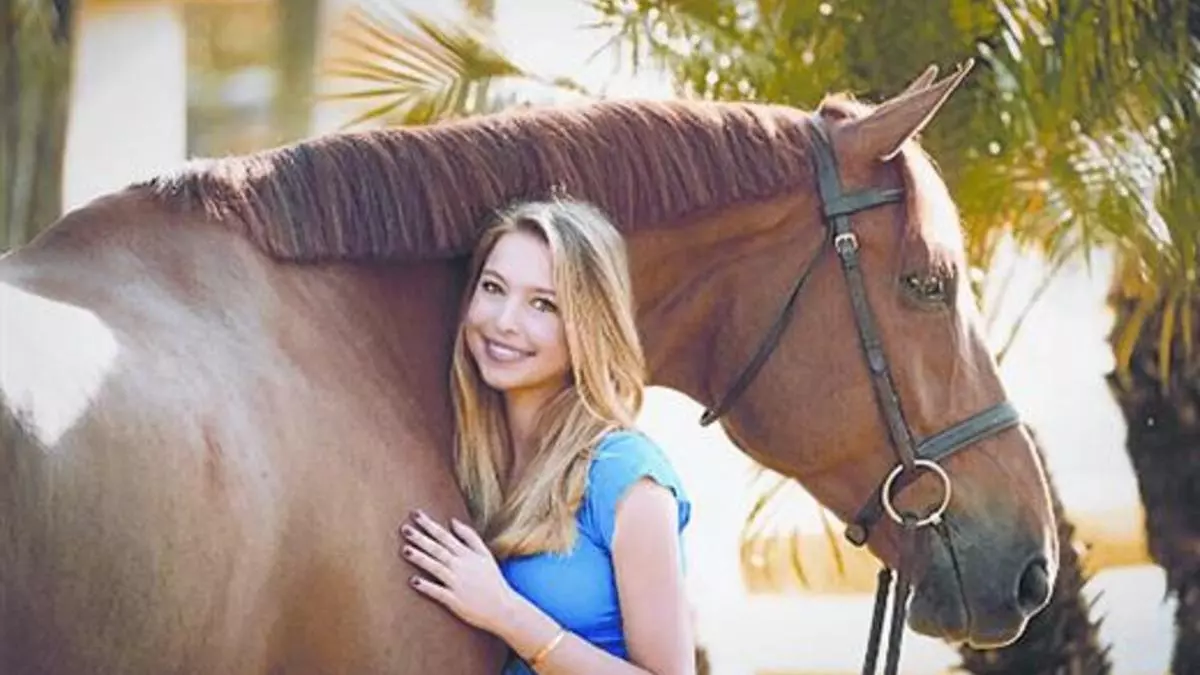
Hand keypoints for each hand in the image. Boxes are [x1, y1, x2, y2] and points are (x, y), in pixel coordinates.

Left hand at [399, 510, 515, 633]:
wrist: (503, 608)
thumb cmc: (493, 580)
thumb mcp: (485, 554)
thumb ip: (470, 537)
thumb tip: (452, 521)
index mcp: (467, 554)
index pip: (445, 536)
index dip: (429, 525)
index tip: (415, 514)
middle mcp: (461, 566)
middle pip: (438, 549)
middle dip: (420, 538)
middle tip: (404, 528)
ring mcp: (457, 584)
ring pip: (436, 567)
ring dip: (420, 558)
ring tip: (405, 550)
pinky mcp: (455, 601)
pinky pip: (438, 592)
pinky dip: (426, 586)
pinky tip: (413, 581)